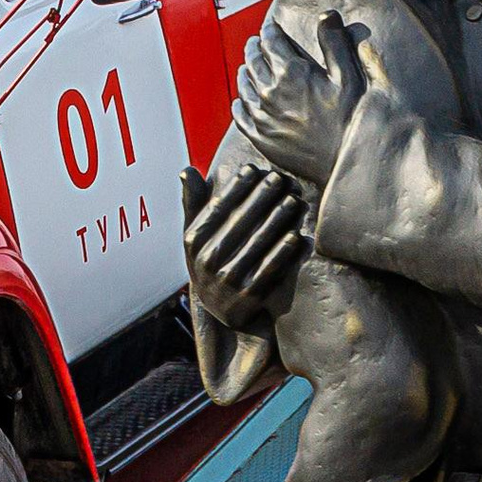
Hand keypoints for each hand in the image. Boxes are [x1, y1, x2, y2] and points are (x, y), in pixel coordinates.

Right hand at [183, 165, 306, 328]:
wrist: (221, 312)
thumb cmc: (211, 263)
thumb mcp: (196, 238)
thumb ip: (193, 204)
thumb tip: (186, 170)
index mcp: (193, 242)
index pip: (217, 208)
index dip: (236, 187)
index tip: (254, 169)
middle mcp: (207, 261)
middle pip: (239, 222)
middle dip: (261, 197)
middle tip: (279, 179)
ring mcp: (227, 280)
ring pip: (257, 243)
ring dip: (277, 219)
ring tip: (292, 201)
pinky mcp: (247, 297)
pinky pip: (269, 269)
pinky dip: (283, 252)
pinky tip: (295, 235)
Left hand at [234, 14, 366, 190]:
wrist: (343, 162)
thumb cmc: (350, 119)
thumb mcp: (348, 77)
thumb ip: (334, 44)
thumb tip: (326, 15)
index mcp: (292, 73)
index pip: (271, 42)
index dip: (269, 31)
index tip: (269, 27)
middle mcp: (271, 91)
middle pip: (253, 61)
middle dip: (253, 48)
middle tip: (254, 43)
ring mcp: (262, 116)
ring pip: (244, 86)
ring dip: (244, 72)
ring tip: (246, 66)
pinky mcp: (260, 137)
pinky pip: (240, 116)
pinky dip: (238, 104)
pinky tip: (239, 100)